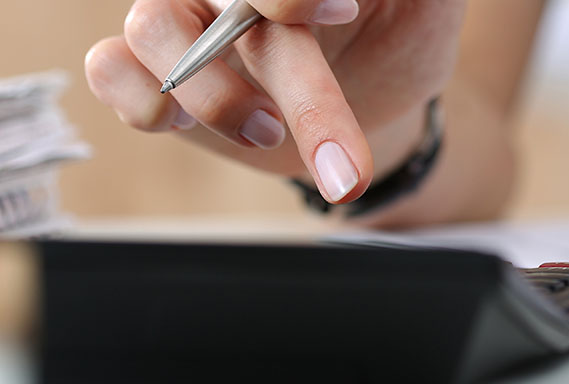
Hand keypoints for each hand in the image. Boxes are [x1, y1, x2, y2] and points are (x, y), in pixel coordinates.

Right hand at [85, 0, 464, 202]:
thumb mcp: (428, 10)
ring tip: (272, 132)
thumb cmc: (398, 37)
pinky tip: (186, 124)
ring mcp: (185, 13)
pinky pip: (111, 67)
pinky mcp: (152, 66)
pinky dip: (144, 102)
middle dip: (289, 78)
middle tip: (340, 155)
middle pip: (227, 1)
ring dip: (216, 97)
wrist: (380, 97)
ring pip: (153, 26)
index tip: (339, 12)